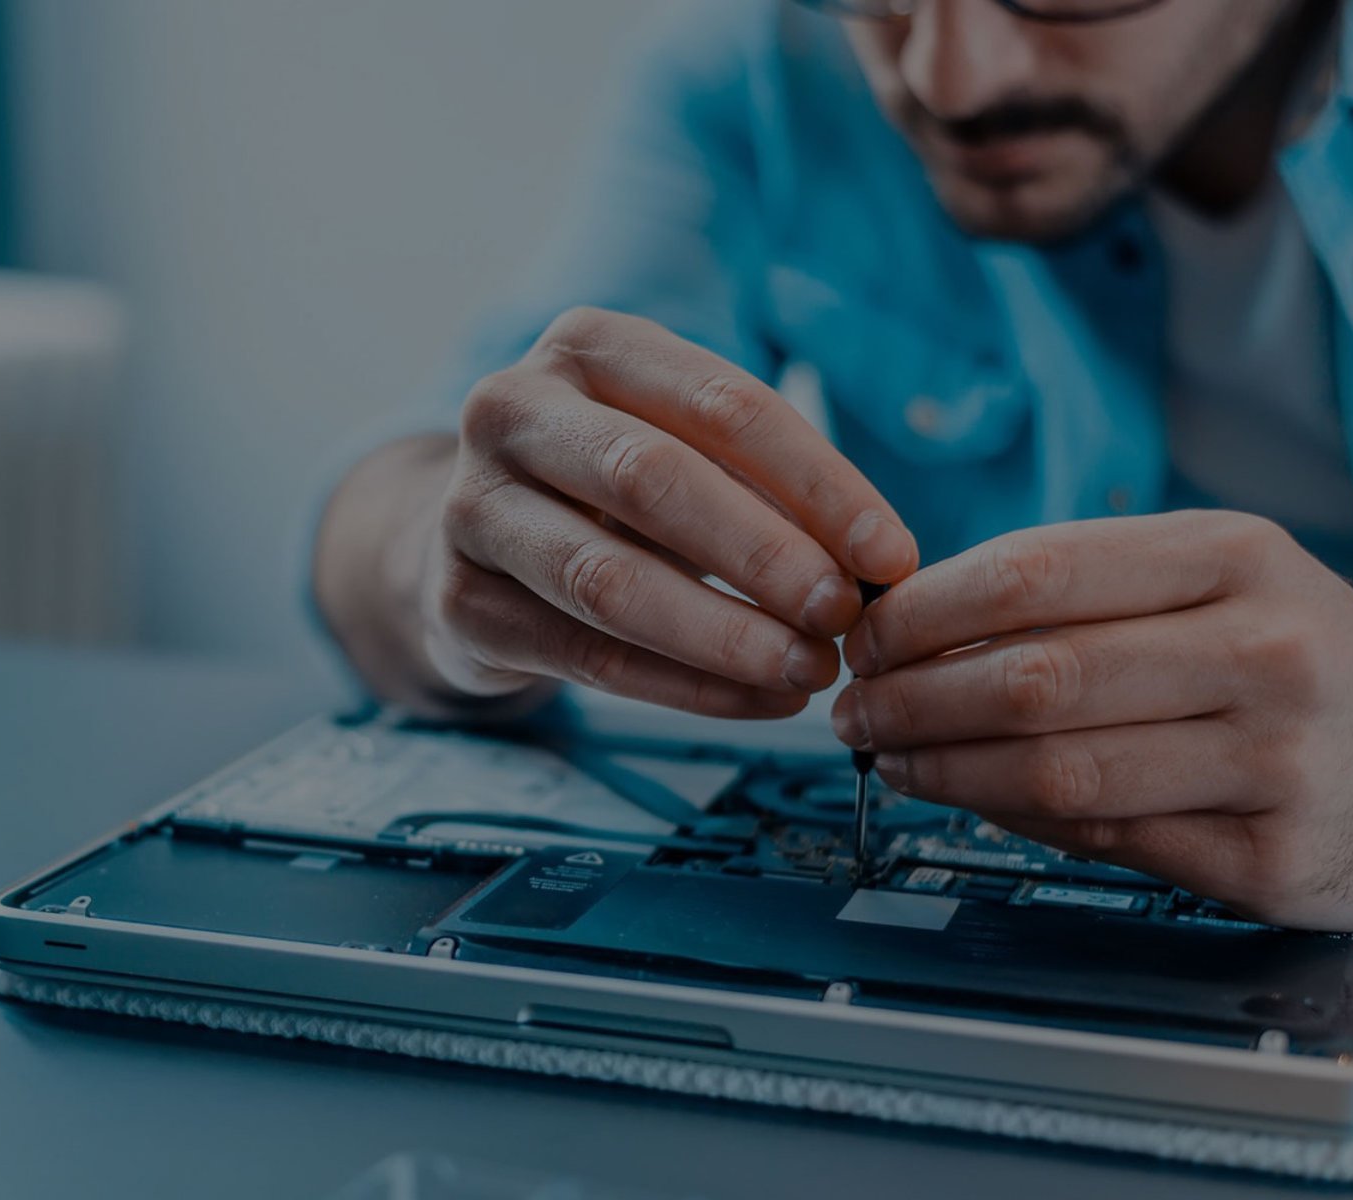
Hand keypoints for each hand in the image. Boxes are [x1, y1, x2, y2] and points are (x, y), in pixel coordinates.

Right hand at [420, 307, 916, 717]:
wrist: (475, 540)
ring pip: (609, 579)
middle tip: (845, 617)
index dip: (819, 483)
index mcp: (588, 346)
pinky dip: (686, 688)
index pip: (722, 404)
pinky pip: (588, 656)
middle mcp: (511, 409)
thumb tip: (876, 563)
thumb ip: (766, 488)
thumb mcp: (685, 449)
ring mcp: (472, 506)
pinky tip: (759, 701)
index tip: (892, 555)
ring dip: (725, 635)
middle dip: (764, 555)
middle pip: (652, 479)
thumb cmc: (613, 488)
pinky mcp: (460, 602)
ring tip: (809, 671)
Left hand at [831, 511, 1352, 929]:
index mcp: (1233, 558)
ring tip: (891, 760)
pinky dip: (1017, 820)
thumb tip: (917, 621)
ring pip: (1060, 768)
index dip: (924, 611)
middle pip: (1035, 676)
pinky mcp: (1274, 858)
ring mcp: (1276, 761)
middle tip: (854, 711)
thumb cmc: (1300, 654)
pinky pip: (1106, 837)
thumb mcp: (1219, 579)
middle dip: (914, 699)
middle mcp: (1264, 650)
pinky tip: (974, 802)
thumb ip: (1085, 589)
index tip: (865, 635)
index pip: (1036, 574)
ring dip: (946, 770)